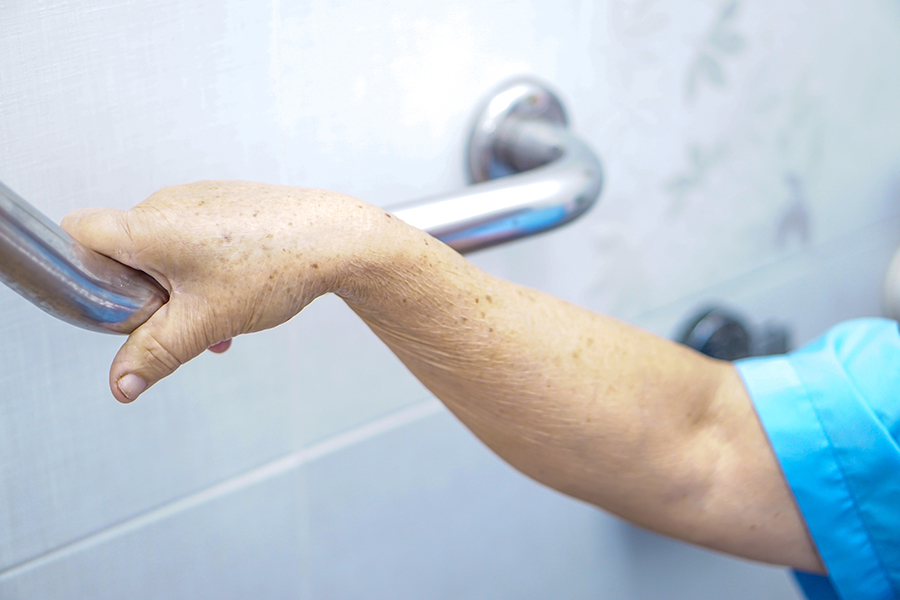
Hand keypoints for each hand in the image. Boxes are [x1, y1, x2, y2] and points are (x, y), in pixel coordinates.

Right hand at [62, 180, 385, 402]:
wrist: (339, 240)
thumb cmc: (277, 267)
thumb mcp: (206, 322)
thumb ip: (155, 354)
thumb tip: (121, 385)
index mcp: (148, 225)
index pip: (76, 232)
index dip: (78, 269)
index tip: (107, 301)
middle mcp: (168, 203)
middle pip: (124, 253)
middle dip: (144, 297)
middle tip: (179, 322)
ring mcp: (199, 201)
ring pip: (165, 253)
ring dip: (181, 293)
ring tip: (219, 321)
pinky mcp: (226, 205)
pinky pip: (195, 241)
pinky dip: (205, 274)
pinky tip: (238, 299)